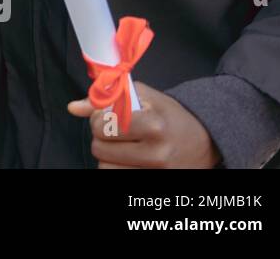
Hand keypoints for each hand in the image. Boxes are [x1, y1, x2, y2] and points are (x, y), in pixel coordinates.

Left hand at [68, 81, 220, 167]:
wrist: (205, 141)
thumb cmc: (170, 116)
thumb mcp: (143, 96)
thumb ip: (106, 99)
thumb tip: (73, 108)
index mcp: (153, 125)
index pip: (102, 126)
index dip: (99, 118)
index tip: (111, 116)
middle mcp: (155, 152)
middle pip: (99, 148)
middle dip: (103, 136)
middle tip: (119, 131)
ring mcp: (156, 172)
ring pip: (104, 167)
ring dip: (108, 155)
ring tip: (125, 146)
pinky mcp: (154, 183)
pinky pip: (116, 177)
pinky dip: (117, 168)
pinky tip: (130, 158)